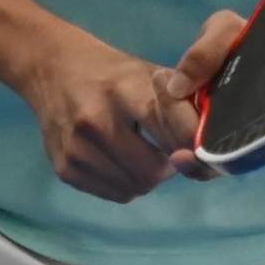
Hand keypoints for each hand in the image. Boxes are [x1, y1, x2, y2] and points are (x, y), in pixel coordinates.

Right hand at [14, 11, 241, 202]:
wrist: (52, 70)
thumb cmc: (113, 74)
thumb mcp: (150, 76)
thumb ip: (182, 107)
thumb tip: (212, 143)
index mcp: (124, 89)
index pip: (169, 128)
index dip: (190, 144)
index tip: (198, 147)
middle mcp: (95, 120)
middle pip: (153, 171)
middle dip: (168, 166)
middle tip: (167, 150)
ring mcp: (76, 148)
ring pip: (135, 187)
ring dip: (148, 176)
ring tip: (142, 152)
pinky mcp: (65, 168)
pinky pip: (116, 194)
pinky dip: (127, 183)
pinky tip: (120, 159)